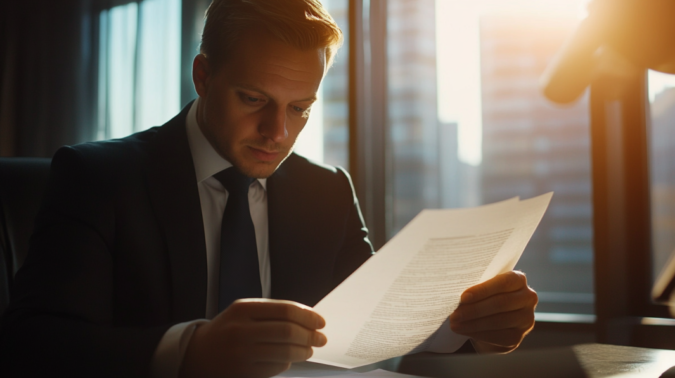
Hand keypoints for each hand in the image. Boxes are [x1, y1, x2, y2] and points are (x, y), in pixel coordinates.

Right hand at [179, 298, 326, 377]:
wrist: (196, 354)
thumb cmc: (227, 330)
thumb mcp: (243, 312)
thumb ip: (272, 312)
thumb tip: (308, 319)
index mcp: (243, 309)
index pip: (285, 310)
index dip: (308, 317)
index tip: (321, 322)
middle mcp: (241, 331)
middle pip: (288, 332)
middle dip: (310, 336)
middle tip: (320, 338)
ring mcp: (241, 354)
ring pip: (286, 353)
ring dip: (304, 352)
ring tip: (308, 349)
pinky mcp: (243, 374)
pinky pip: (276, 368)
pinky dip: (288, 363)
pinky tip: (289, 359)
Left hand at [449, 271, 536, 353]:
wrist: (491, 319)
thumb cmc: (485, 296)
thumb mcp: (483, 287)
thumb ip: (477, 286)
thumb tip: (456, 294)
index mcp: (518, 279)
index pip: (504, 282)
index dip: (483, 290)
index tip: (463, 297)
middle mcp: (527, 298)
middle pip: (501, 303)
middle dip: (475, 310)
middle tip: (455, 314)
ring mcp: (525, 319)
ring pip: (498, 321)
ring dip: (473, 324)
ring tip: (455, 324)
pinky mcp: (518, 337)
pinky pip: (497, 337)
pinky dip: (478, 334)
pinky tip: (464, 331)